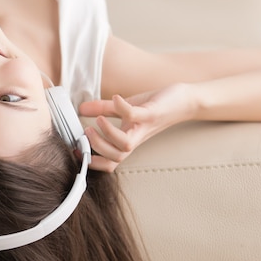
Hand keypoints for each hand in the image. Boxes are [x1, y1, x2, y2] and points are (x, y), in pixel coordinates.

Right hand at [79, 83, 194, 171]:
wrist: (183, 101)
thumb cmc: (154, 107)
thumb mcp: (124, 109)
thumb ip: (102, 109)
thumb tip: (81, 109)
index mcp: (126, 140)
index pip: (109, 162)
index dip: (92, 162)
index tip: (77, 150)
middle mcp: (134, 138)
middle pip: (115, 157)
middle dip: (96, 147)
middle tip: (86, 131)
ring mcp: (143, 127)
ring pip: (125, 144)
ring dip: (108, 133)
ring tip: (99, 119)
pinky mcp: (151, 114)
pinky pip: (135, 115)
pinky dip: (121, 107)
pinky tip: (115, 97)